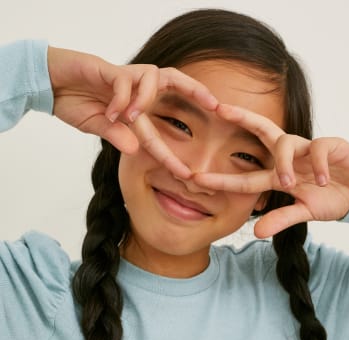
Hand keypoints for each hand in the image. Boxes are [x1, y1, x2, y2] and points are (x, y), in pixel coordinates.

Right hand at [47, 46, 217, 177]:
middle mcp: (135, 89)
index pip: (161, 129)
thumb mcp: (97, 127)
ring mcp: (123, 78)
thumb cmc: (73, 101)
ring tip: (129, 117)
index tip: (186, 176)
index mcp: (135, 105)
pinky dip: (121, 98)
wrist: (47, 84)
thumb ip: (116, 136)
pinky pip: (124, 81)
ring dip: (144, 100)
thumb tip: (134, 150)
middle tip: (216, 106)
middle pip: (174, 79)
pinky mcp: (107, 70)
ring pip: (151, 78)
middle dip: (196, 90)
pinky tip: (111, 112)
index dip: (172, 153)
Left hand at [193, 104, 348, 237]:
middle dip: (241, 117)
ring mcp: (307, 149)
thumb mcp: (304, 212)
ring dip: (284, 164)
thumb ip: (281, 219)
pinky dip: (318, 165)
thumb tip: (257, 233)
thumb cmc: (330, 197)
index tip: (195, 179)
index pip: (245, 175)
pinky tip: (324, 181)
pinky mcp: (330, 145)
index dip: (221, 178)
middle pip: (261, 130)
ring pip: (285, 142)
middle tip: (219, 108)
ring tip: (291, 183)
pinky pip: (317, 148)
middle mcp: (289, 157)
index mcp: (278, 174)